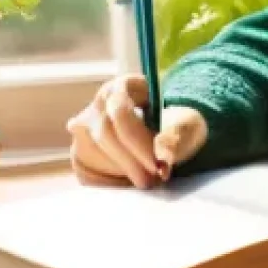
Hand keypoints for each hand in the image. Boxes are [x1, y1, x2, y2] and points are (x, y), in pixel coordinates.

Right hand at [66, 74, 208, 188]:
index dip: (137, 141)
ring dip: (119, 172)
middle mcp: (100, 102)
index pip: (120, 110)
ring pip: (90, 153)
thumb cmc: (177, 127)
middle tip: (152, 180)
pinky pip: (84, 171)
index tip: (157, 165)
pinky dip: (106, 182)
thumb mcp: (186, 127)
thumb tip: (162, 158)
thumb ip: (175, 139)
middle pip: (103, 133)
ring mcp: (85, 125)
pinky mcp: (80, 150)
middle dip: (129, 162)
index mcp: (124, 85)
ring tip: (146, 178)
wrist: (168, 139)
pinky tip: (128, 181)